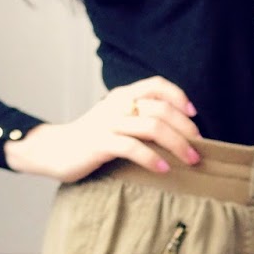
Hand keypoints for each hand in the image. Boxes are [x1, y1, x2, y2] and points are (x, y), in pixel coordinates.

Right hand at [3, 77, 202, 182]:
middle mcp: (117, 105)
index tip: (194, 116)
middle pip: (161, 109)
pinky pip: (132, 147)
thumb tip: (177, 129)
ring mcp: (108, 123)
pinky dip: (152, 158)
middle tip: (199, 147)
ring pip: (152, 127)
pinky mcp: (100, 143)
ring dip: (177, 144)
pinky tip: (164, 169)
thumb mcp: (116, 120)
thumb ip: (139, 117)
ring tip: (190, 160)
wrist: (54, 150)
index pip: (156, 85)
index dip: (179, 97)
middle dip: (185, 129)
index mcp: (122, 95)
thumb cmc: (91, 138)